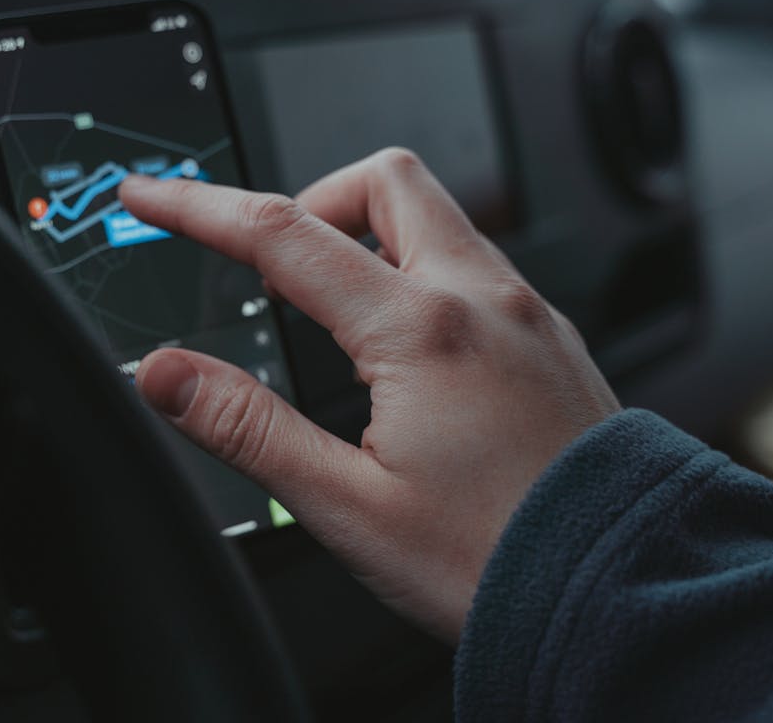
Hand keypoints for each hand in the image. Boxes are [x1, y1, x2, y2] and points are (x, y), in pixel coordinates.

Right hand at [119, 148, 618, 644]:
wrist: (620, 593)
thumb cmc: (496, 561)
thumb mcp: (347, 506)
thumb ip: (246, 427)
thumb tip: (167, 374)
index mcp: (424, 332)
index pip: (284, 236)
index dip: (200, 207)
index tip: (153, 194)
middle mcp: (484, 300)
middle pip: (383, 179)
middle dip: (311, 197)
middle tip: (271, 262)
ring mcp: (527, 313)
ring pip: (437, 217)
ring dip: (370, 234)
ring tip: (333, 312)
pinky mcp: (550, 339)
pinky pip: (475, 265)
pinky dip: (420, 272)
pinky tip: (406, 348)